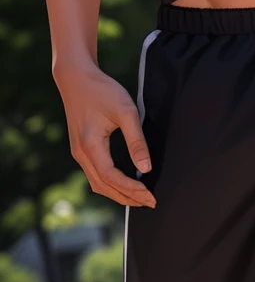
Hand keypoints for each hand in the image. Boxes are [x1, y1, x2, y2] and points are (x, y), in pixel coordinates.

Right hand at [56, 63, 154, 207]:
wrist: (76, 79)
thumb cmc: (103, 91)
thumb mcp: (126, 111)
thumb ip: (136, 140)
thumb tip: (146, 168)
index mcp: (90, 146)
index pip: (112, 178)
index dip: (131, 189)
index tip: (151, 195)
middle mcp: (80, 154)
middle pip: (103, 187)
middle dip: (127, 197)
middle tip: (150, 203)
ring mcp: (78, 153)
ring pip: (97, 183)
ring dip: (117, 193)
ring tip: (139, 198)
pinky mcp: (80, 149)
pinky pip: (94, 174)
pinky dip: (110, 184)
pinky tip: (123, 184)